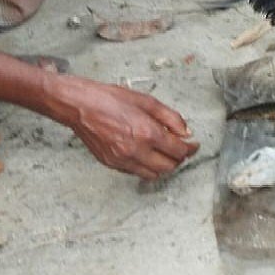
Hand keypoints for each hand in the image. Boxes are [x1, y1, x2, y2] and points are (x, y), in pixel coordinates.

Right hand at [55, 74, 198, 179]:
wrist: (80, 106)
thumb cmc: (110, 99)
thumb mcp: (147, 102)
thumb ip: (171, 118)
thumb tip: (186, 132)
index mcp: (147, 133)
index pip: (178, 151)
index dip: (190, 149)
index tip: (194, 145)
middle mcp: (135, 151)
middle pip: (168, 167)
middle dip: (179, 159)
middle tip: (182, 149)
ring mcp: (121, 160)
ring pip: (153, 174)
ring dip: (164, 166)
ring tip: (166, 153)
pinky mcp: (111, 164)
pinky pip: (136, 172)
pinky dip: (147, 167)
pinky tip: (148, 154)